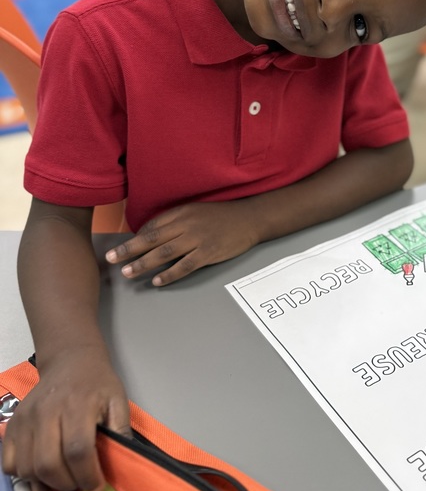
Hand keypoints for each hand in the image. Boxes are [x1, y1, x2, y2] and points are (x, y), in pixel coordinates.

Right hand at [2, 350, 129, 490]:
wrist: (70, 361)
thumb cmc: (97, 383)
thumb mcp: (118, 401)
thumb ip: (120, 432)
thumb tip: (123, 467)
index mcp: (78, 405)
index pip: (78, 450)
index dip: (87, 475)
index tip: (97, 486)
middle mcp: (47, 412)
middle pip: (49, 464)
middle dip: (67, 483)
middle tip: (80, 483)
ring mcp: (25, 418)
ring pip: (27, 468)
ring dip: (46, 482)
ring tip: (64, 476)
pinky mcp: (12, 425)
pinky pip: (9, 463)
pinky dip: (24, 474)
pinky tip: (43, 469)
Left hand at [106, 200, 256, 285]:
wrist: (249, 218)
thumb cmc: (221, 215)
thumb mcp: (195, 210)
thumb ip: (174, 220)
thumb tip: (151, 233)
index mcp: (181, 213)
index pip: (152, 226)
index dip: (134, 238)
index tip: (120, 249)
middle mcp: (186, 225)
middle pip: (152, 239)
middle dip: (129, 250)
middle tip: (111, 259)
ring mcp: (198, 239)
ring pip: (165, 253)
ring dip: (144, 263)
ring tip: (128, 272)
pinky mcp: (209, 252)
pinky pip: (185, 265)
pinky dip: (170, 273)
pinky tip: (158, 280)